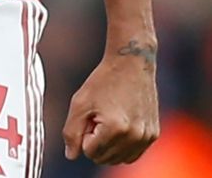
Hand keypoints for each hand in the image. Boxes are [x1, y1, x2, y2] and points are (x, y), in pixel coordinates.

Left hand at [62, 42, 158, 163]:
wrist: (132, 65)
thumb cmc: (102, 82)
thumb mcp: (79, 104)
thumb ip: (71, 132)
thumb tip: (71, 156)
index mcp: (115, 128)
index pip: (89, 152)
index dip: (83, 134)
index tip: (89, 116)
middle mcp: (135, 136)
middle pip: (104, 158)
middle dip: (95, 141)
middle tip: (98, 117)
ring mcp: (147, 137)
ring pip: (118, 159)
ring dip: (108, 145)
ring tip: (108, 120)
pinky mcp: (153, 135)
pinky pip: (132, 154)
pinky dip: (121, 146)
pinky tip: (118, 126)